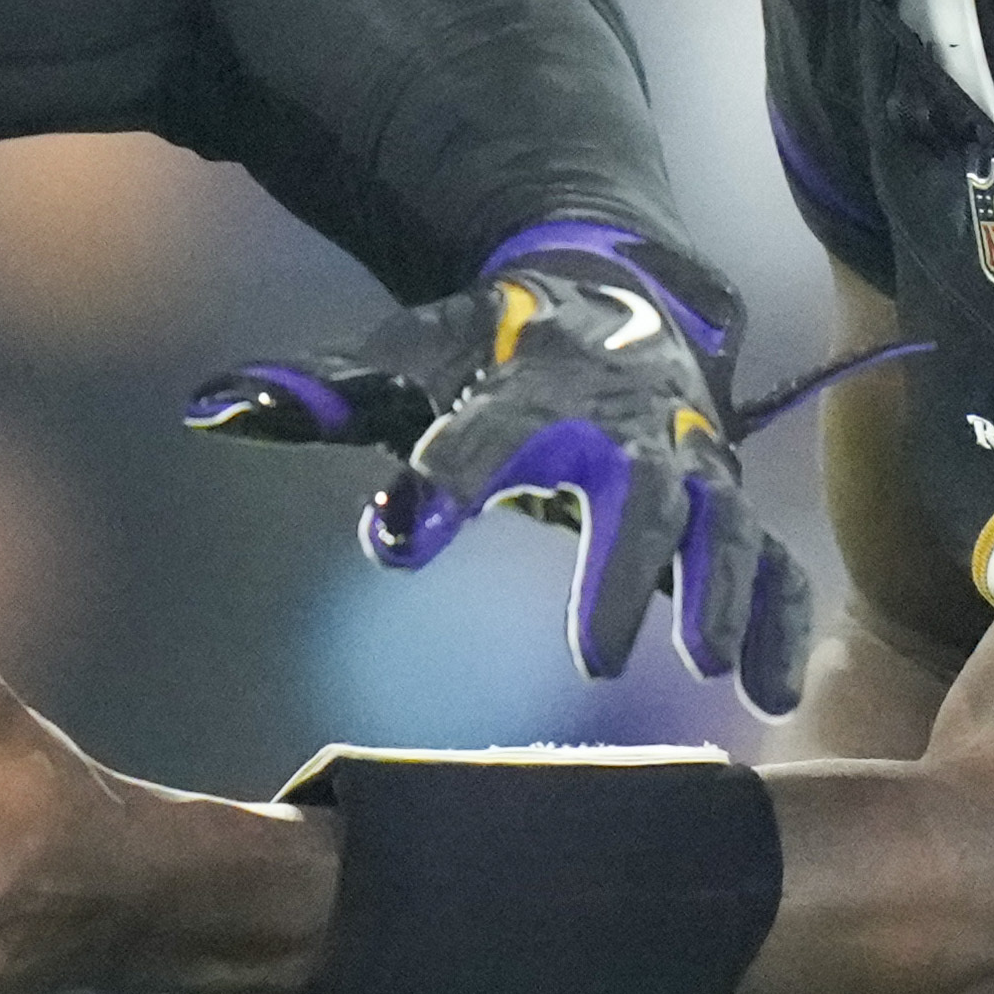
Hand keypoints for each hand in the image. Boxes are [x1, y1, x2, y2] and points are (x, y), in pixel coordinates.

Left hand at [188, 239, 812, 713]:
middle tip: (595, 654)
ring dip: (722, 595)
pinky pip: (777, 563)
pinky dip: (784, 622)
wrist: (618, 301)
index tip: (402, 529)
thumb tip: (210, 407)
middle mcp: (626, 427)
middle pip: (636, 492)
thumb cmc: (500, 352)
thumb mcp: (416, 353)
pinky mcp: (728, 507)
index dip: (446, 473)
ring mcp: (692, 468)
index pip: (488, 428)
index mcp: (536, 388)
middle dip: (621, 570)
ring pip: (722, 528)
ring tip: (713, 667)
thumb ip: (324, 390)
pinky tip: (772, 693)